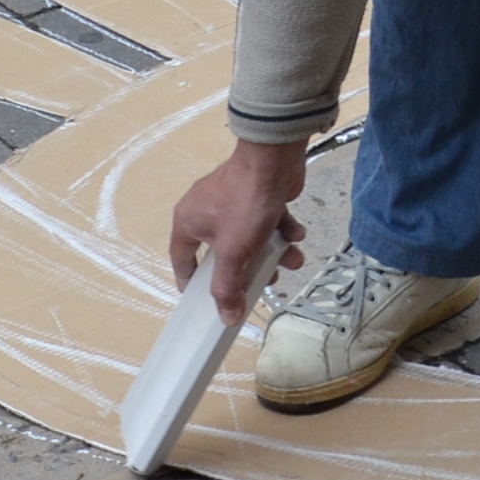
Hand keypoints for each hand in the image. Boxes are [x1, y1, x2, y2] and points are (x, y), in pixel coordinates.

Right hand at [170, 137, 309, 319]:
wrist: (274, 160)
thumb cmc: (244, 204)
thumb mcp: (233, 252)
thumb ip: (228, 287)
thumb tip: (226, 318)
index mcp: (189, 221)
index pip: (182, 259)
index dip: (191, 282)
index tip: (203, 302)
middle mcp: (207, 211)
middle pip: (223, 254)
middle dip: (248, 270)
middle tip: (263, 282)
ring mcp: (233, 202)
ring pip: (250, 239)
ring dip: (273, 252)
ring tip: (291, 260)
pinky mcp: (258, 195)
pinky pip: (267, 221)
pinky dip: (282, 230)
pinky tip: (296, 235)